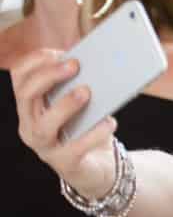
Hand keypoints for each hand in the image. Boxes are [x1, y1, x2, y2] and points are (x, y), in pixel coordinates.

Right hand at [10, 48, 121, 199]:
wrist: (98, 163)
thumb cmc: (88, 124)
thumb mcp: (83, 100)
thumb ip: (84, 81)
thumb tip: (102, 57)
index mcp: (33, 105)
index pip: (19, 79)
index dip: (34, 63)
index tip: (57, 52)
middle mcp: (31, 125)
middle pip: (25, 97)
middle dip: (47, 77)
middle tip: (75, 65)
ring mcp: (45, 147)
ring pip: (42, 127)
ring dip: (64, 105)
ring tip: (86, 92)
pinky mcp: (65, 163)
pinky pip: (74, 149)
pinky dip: (93, 133)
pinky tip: (109, 122)